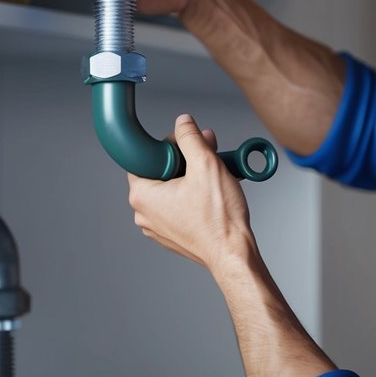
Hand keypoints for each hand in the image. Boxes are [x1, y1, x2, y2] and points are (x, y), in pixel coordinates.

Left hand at [127, 114, 255, 274]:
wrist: (233, 253)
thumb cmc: (219, 218)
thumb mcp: (205, 164)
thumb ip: (190, 138)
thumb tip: (183, 122)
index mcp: (142, 196)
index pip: (144, 157)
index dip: (167, 145)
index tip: (186, 144)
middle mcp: (143, 214)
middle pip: (159, 171)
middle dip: (185, 158)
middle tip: (208, 152)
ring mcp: (157, 226)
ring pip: (171, 188)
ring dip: (192, 175)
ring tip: (216, 173)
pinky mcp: (172, 234)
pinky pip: (178, 205)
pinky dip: (194, 194)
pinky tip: (214, 191)